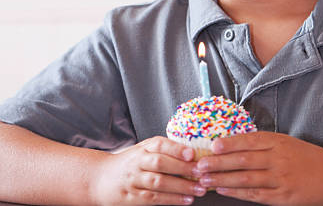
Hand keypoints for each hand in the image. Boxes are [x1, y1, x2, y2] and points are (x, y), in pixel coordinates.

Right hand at [91, 136, 206, 204]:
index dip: (176, 148)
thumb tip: (192, 151)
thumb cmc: (129, 163)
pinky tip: (185, 200)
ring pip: (159, 182)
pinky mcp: (133, 198)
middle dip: (182, 168)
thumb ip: (162, 150)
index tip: (192, 153)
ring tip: (198, 189)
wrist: (100, 178)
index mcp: (142, 148)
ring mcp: (134, 181)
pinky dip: (171, 200)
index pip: (159, 144)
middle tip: (201, 172)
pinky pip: (154, 199)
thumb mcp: (142, 151)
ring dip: (181, 187)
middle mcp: (138, 162)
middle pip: (160, 163)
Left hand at [192, 131, 322, 204]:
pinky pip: (256, 194)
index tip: (211, 146)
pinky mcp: (283, 197)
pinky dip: (237, 192)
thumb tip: (232, 143)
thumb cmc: (305, 156)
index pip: (249, 141)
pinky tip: (223, 189)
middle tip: (200, 165)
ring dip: (223, 179)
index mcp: (278, 141)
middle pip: (244, 160)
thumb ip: (262, 143)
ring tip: (205, 179)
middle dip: (219, 163)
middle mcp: (278, 159)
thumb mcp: (285, 142)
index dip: (229, 144)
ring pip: (246, 179)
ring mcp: (281, 179)